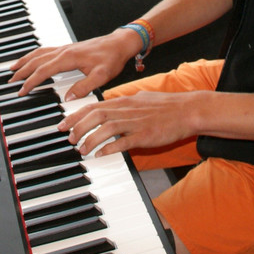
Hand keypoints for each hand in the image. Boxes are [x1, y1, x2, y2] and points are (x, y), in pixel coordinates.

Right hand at [8, 28, 138, 99]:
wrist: (120, 43)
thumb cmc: (112, 58)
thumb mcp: (102, 76)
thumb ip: (84, 87)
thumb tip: (68, 98)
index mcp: (69, 57)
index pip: (44, 70)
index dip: (31, 81)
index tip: (21, 91)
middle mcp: (64, 51)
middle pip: (37, 60)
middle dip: (22, 71)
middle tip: (10, 81)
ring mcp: (65, 48)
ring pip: (39, 53)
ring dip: (25, 61)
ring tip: (13, 68)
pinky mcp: (68, 48)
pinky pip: (46, 50)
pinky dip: (34, 55)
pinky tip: (32, 59)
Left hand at [60, 89, 200, 156]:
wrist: (189, 110)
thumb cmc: (168, 106)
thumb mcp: (143, 99)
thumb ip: (126, 104)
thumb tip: (112, 106)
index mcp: (126, 101)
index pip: (94, 105)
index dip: (76, 115)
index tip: (64, 124)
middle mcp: (128, 110)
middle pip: (96, 115)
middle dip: (78, 127)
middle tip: (69, 138)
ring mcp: (136, 122)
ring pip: (106, 128)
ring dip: (91, 139)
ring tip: (82, 149)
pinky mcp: (145, 135)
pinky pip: (123, 141)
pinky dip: (110, 148)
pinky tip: (101, 154)